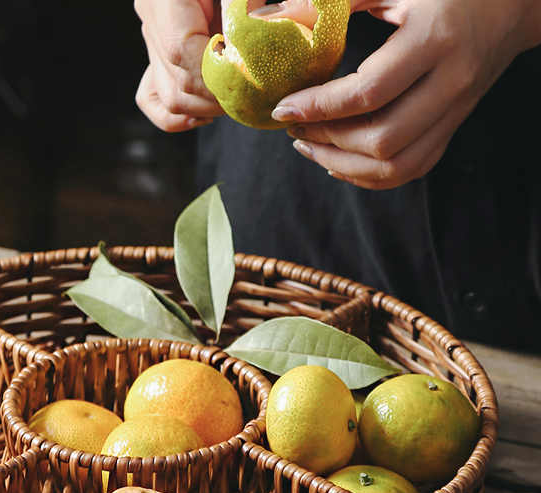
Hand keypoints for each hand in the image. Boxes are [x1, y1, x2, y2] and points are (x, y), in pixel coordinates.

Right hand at [134, 0, 241, 131]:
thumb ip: (244, 7)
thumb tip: (252, 51)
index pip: (183, 54)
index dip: (216, 76)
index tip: (250, 82)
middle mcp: (151, 21)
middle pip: (178, 86)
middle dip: (219, 98)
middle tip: (255, 94)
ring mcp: (151, 41)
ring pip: (170, 100)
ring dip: (208, 108)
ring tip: (240, 98)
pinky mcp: (158, 55)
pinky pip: (154, 99)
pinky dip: (181, 115)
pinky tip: (209, 111)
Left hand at [270, 0, 540, 188]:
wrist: (511, 3)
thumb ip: (341, 1)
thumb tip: (279, 14)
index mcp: (435, 40)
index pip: (368, 94)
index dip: (319, 107)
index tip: (283, 108)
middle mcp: (450, 83)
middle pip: (380, 140)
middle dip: (327, 140)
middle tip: (294, 126)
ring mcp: (454, 112)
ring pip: (394, 166)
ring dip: (343, 165)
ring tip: (308, 147)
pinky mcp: (452, 129)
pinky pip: (409, 170)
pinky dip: (368, 175)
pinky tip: (337, 162)